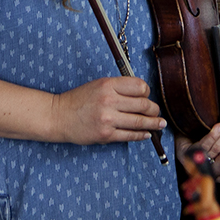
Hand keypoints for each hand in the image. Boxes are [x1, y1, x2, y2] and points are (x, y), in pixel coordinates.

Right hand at [52, 76, 166, 144]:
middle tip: (158, 112)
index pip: (139, 86)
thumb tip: (143, 94)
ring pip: (140, 122)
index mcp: (108, 85)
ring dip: (153, 124)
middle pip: (144, 105)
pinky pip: (130, 135)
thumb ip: (119, 87)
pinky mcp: (106, 135)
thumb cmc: (79, 99)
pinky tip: (147, 134)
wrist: (60, 116)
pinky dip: (141, 135)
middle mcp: (109, 100)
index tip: (147, 96)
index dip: (147, 92)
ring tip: (160, 124)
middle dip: (154, 110)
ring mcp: (108, 119)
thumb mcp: (99, 84)